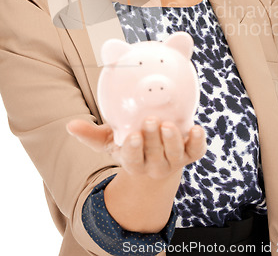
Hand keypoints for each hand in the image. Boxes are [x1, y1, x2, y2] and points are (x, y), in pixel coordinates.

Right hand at [66, 117, 206, 178]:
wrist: (158, 158)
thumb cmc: (131, 145)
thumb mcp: (110, 141)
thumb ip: (91, 135)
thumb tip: (70, 126)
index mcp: (134, 162)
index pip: (133, 159)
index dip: (134, 150)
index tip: (133, 136)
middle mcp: (155, 164)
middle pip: (155, 154)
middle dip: (154, 138)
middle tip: (152, 120)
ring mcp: (174, 160)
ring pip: (176, 153)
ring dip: (173, 139)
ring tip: (169, 124)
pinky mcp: (190, 153)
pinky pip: (196, 151)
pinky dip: (198, 141)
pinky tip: (196, 128)